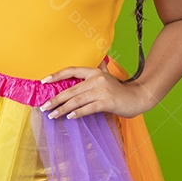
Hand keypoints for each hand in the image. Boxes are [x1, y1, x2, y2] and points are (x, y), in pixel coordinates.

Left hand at [38, 61, 153, 119]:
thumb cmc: (120, 90)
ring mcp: (102, 91)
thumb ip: (99, 70)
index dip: (56, 75)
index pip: (71, 71)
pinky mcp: (107, 102)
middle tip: (44, 106)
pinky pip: (88, 108)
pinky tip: (69, 117)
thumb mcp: (108, 76)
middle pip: (71, 89)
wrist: (138, 97)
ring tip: (52, 115)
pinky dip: (77, 113)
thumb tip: (93, 63)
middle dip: (55, 99)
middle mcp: (97, 79)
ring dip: (62, 109)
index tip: (43, 81)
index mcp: (95, 72)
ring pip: (77, 100)